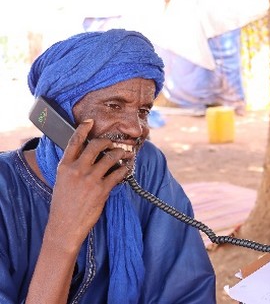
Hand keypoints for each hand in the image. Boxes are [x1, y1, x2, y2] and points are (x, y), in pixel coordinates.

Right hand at [46, 119, 128, 249]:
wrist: (65, 226)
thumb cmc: (63, 206)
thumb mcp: (62, 182)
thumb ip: (72, 168)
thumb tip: (87, 158)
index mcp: (64, 167)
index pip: (74, 142)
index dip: (82, 129)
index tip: (90, 122)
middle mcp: (77, 169)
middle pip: (96, 145)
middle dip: (108, 141)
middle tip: (114, 143)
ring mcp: (90, 179)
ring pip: (110, 157)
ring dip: (121, 153)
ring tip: (126, 153)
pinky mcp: (102, 189)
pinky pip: (118, 173)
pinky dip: (125, 169)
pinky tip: (127, 168)